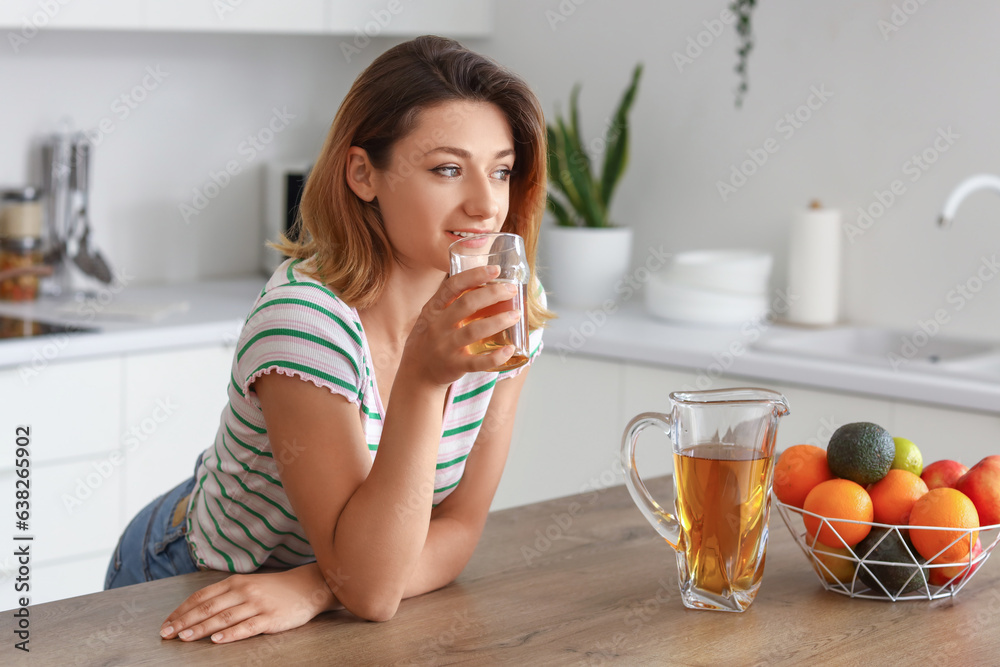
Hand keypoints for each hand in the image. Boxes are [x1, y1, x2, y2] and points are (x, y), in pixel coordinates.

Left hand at [160, 567, 334, 643]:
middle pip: (208, 607)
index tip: (166, 624)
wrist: (308, 587)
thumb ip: (226, 595)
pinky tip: (217, 640)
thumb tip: (196, 610)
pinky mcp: (270, 618)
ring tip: (185, 638)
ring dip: (202, 628)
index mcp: (236, 582)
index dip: (182, 610)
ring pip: (224, 617)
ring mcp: (257, 604)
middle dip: (185, 621)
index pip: (202, 596)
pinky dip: (230, 634)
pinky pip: (247, 627)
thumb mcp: (248, 585)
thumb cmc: (275, 589)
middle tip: (167, 634)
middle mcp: (244, 591)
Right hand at [403, 264, 520, 386]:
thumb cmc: (430, 339)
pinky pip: (477, 362)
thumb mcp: (432, 317)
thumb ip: (451, 303)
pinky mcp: (454, 366)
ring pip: (474, 331)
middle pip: (466, 304)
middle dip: (492, 294)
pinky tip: (509, 349)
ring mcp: (445, 347)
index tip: (495, 269)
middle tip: (511, 290)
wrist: (416, 372)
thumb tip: (485, 285)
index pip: (452, 286)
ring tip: (516, 314)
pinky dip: (495, 356)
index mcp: (433, 309)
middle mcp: (437, 326)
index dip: (474, 275)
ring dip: (498, 321)